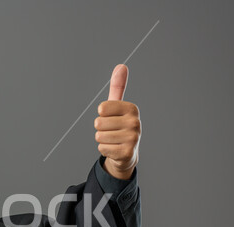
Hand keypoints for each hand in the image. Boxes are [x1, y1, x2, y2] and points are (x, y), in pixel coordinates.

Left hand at [94, 64, 140, 179]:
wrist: (127, 153)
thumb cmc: (119, 126)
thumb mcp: (117, 107)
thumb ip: (118, 87)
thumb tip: (121, 66)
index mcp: (132, 109)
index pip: (101, 108)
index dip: (101, 115)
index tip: (111, 118)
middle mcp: (135, 122)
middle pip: (98, 123)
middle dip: (101, 129)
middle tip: (112, 132)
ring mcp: (133, 138)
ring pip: (99, 136)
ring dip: (102, 140)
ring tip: (113, 140)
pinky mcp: (127, 152)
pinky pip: (102, 148)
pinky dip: (105, 150)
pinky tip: (114, 149)